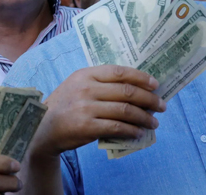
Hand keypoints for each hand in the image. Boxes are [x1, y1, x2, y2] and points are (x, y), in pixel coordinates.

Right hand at [28, 65, 164, 157]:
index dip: (141, 78)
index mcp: (85, 74)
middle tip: (161, 106)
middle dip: (149, 99)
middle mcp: (86, 88)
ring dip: (145, 117)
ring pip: (126, 111)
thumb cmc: (65, 105)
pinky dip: (132, 131)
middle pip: (127, 92)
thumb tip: (135, 87)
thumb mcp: (77, 85)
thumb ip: (100, 82)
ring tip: (153, 122)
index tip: (155, 84)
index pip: (119, 72)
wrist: (43, 127)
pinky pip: (118, 128)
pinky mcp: (87, 126)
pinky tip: (139, 133)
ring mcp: (86, 107)